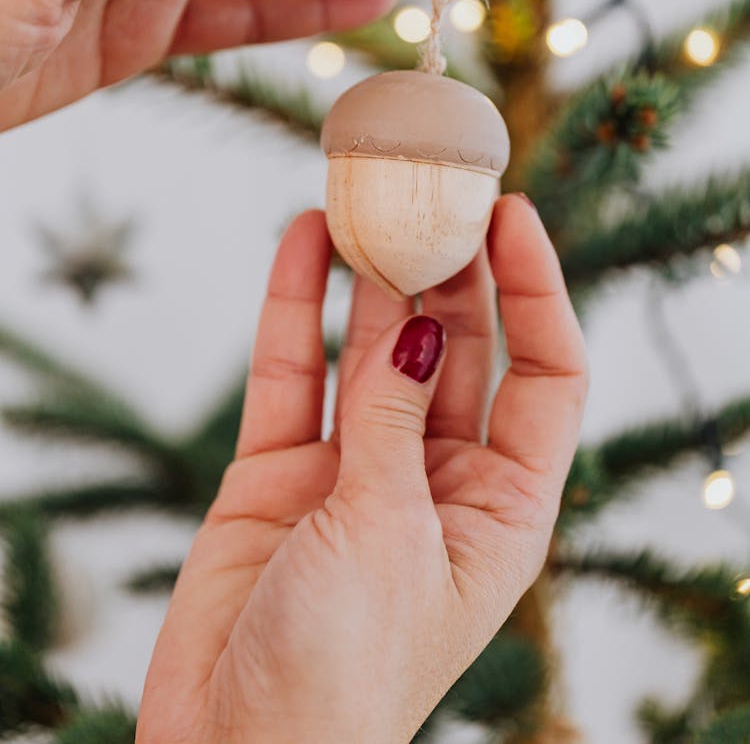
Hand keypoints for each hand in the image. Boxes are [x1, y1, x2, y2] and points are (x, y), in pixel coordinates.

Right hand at [137, 195, 586, 743]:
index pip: (546, 376)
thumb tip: (420, 322)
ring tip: (368, 195)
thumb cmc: (339, 676)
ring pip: (373, 348)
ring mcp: (354, 469)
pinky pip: (293, 372)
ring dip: (372, 274)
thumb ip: (394, 416)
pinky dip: (297, 306)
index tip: (513, 214)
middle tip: (435, 192)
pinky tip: (303, 240)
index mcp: (501, 507)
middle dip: (450, 268)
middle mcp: (435, 478)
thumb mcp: (386, 532)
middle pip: (459, 348)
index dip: (538, 291)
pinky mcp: (280, 470)